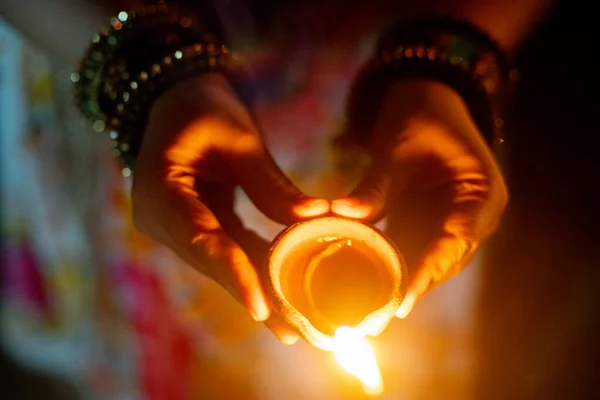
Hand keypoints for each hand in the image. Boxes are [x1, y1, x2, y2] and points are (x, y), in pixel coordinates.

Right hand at [131, 73, 328, 342]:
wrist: (179, 99)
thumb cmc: (204, 107)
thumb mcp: (238, 137)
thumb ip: (269, 182)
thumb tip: (313, 218)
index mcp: (160, 188)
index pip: (199, 239)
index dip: (232, 273)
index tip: (261, 307)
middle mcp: (160, 217)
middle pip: (212, 262)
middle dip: (254, 295)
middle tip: (294, 330)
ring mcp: (174, 226)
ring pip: (221, 264)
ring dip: (258, 290)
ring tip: (295, 326)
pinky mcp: (193, 227)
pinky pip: (227, 251)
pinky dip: (255, 269)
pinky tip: (282, 296)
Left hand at [332, 79, 507, 317]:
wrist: (428, 100)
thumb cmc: (421, 114)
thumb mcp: (397, 145)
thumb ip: (375, 184)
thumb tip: (342, 213)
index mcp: (481, 193)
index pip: (455, 240)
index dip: (428, 272)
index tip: (402, 302)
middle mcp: (475, 215)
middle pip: (443, 259)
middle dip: (411, 287)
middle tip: (376, 317)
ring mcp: (455, 221)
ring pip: (428, 260)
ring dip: (401, 280)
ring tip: (370, 309)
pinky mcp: (433, 221)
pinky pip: (414, 248)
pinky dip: (393, 262)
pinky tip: (368, 280)